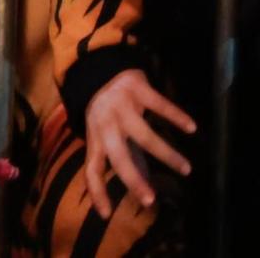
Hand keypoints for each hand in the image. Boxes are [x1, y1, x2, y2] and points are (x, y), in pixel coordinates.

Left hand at [83, 69, 192, 218]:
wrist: (100, 67)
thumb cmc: (106, 110)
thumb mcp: (107, 133)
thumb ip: (125, 158)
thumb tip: (144, 187)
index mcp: (95, 137)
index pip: (91, 169)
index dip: (96, 191)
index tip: (106, 215)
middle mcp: (105, 124)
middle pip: (117, 156)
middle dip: (132, 179)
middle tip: (150, 199)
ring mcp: (120, 106)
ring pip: (143, 135)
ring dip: (165, 154)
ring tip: (185, 168)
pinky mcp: (136, 88)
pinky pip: (159, 104)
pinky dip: (175, 116)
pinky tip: (190, 128)